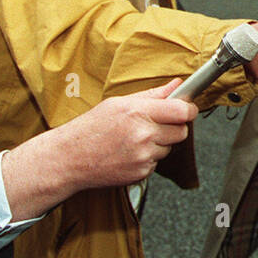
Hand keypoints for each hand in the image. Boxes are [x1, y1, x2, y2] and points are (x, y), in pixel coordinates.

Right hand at [3, 79, 199, 217]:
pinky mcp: (141, 172)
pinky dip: (148, 158)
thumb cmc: (91, 128)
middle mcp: (142, 135)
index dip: (188, 110)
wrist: (69, 158)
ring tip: (134, 139)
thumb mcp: (118, 103)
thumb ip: (152, 95)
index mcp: (137, 112)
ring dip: (159, 144)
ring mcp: (142, 156)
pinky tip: (129, 153)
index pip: (182, 111)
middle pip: (181, 131)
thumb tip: (177, 85)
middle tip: (155, 124)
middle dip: (174, 127)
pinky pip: (157, 162)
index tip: (187, 109)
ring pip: (169, 148)